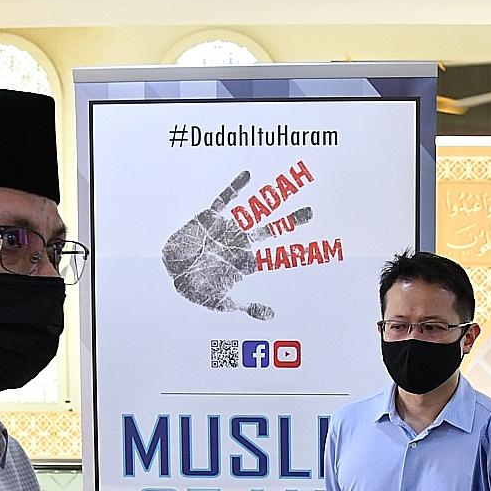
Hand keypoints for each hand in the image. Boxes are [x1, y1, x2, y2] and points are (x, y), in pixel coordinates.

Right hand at [161, 170, 313, 319]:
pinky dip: (235, 188)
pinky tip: (248, 175)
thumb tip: (272, 315)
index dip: (296, 254)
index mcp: (246, 263)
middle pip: (272, 230)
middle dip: (290, 221)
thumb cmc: (195, 288)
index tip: (319, 250)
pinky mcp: (210, 218)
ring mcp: (227, 229)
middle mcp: (241, 243)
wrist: (171, 273)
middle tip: (310, 213)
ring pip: (253, 213)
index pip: (276, 257)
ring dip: (268, 202)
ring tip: (285, 187)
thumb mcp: (220, 302)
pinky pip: (224, 200)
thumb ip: (246, 306)